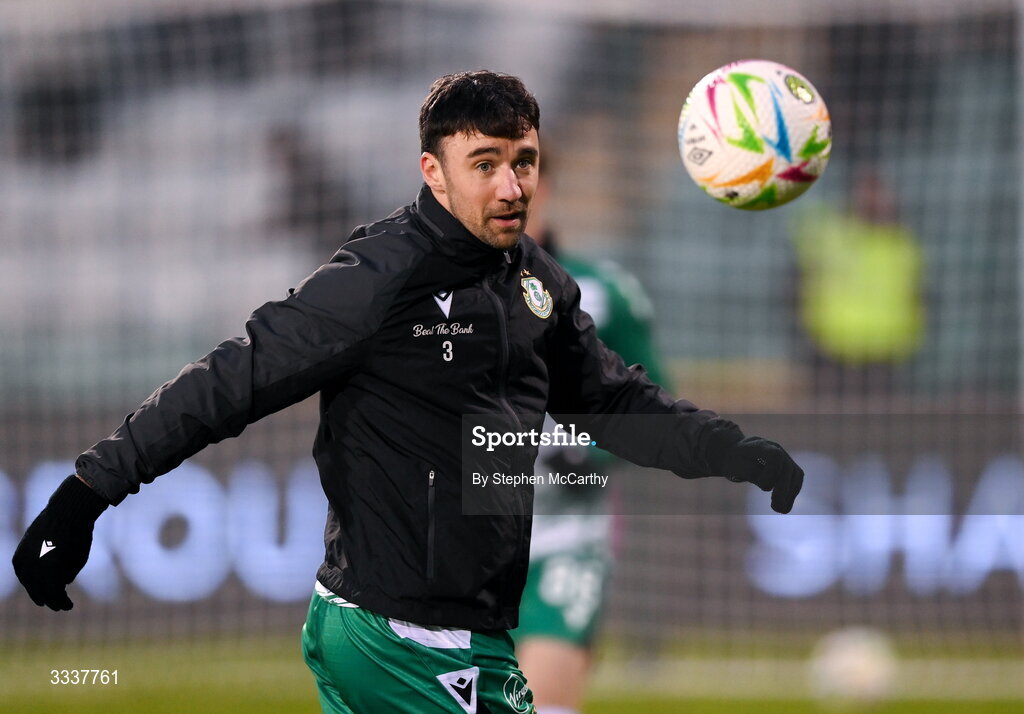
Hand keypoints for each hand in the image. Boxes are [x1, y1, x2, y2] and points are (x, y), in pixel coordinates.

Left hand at [12, 475, 108, 610]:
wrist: (67, 512)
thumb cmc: (60, 521)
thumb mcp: (47, 541)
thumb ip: (48, 560)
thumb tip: (64, 581)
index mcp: (21, 557)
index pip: (25, 579)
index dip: (34, 587)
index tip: (42, 593)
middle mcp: (28, 566)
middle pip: (34, 589)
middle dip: (43, 598)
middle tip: (53, 605)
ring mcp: (41, 570)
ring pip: (46, 593)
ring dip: (55, 603)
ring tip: (65, 607)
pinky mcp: (56, 572)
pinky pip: (58, 591)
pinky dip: (63, 600)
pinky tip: (68, 604)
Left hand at [721, 437, 802, 513]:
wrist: (739, 453)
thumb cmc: (735, 461)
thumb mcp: (735, 465)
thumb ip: (750, 472)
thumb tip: (767, 485)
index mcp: (762, 446)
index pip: (775, 456)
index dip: (772, 473)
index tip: (763, 487)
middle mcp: (778, 450)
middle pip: (788, 469)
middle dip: (783, 489)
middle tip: (775, 507)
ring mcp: (786, 460)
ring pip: (795, 477)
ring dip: (788, 495)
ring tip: (778, 509)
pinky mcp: (791, 471)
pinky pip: (796, 484)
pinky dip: (790, 497)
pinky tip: (783, 508)